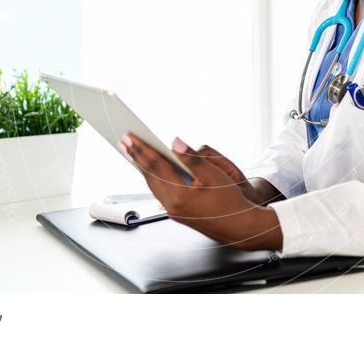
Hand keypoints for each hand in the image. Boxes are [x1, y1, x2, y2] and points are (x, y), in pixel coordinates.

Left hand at [120, 132, 282, 251]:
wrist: (239, 227)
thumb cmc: (230, 202)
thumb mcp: (214, 175)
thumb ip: (192, 158)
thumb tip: (175, 142)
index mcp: (179, 196)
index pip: (156, 166)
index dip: (142, 149)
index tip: (131, 137)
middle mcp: (171, 206)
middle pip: (149, 176)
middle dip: (136, 157)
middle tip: (124, 141)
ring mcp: (173, 212)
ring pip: (152, 185)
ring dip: (142, 167)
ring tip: (133, 153)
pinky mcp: (177, 214)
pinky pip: (159, 192)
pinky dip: (152, 178)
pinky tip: (151, 171)